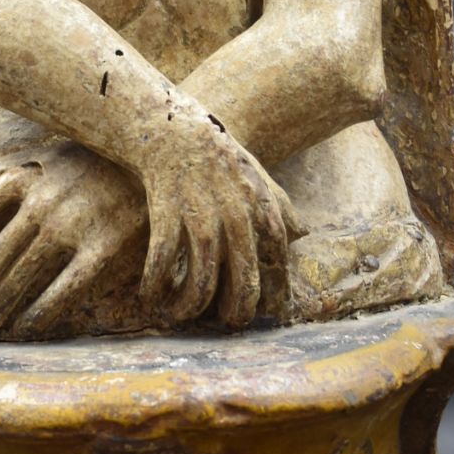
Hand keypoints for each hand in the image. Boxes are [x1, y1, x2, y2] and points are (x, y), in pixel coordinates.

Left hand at [0, 144, 147, 340]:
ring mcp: (71, 227)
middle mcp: (37, 205)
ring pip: (20, 279)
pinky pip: (64, 289)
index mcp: (17, 181)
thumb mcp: (41, 156)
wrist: (156, 157)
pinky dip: (41, 312)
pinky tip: (24, 329)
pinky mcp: (104, 248)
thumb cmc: (92, 160)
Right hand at [138, 101, 302, 327]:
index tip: (271, 310)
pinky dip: (154, 284)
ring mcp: (200, 215)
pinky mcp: (167, 213)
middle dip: (237, 310)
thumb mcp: (256, 174)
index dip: (276, 288)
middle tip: (228, 325)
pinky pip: (162, 261)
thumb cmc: (216, 154)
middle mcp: (234, 215)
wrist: (172, 129)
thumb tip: (304, 232)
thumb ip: (281, 204)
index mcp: (259, 207)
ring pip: (201, 280)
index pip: (277, 258)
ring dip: (189, 306)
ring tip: (177, 315)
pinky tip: (148, 294)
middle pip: (243, 279)